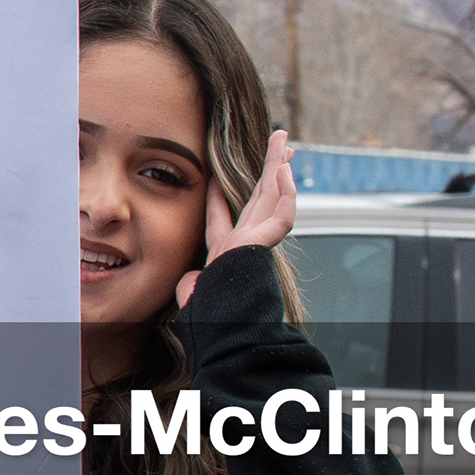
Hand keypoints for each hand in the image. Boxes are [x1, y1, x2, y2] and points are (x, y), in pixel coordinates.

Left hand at [179, 131, 295, 308]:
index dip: (216, 198)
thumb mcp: (193, 297)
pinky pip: (281, 215)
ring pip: (273, 198)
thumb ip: (192, 286)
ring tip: (283, 141)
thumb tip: (189, 284)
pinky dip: (284, 194)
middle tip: (275, 146)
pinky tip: (283, 171)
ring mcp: (256, 244)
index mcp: (224, 255)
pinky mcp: (264, 246)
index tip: (210, 177)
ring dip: (279, 168)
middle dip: (267, 171)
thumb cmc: (208, 323)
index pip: (221, 219)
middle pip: (258, 199)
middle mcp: (244, 246)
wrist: (223, 333)